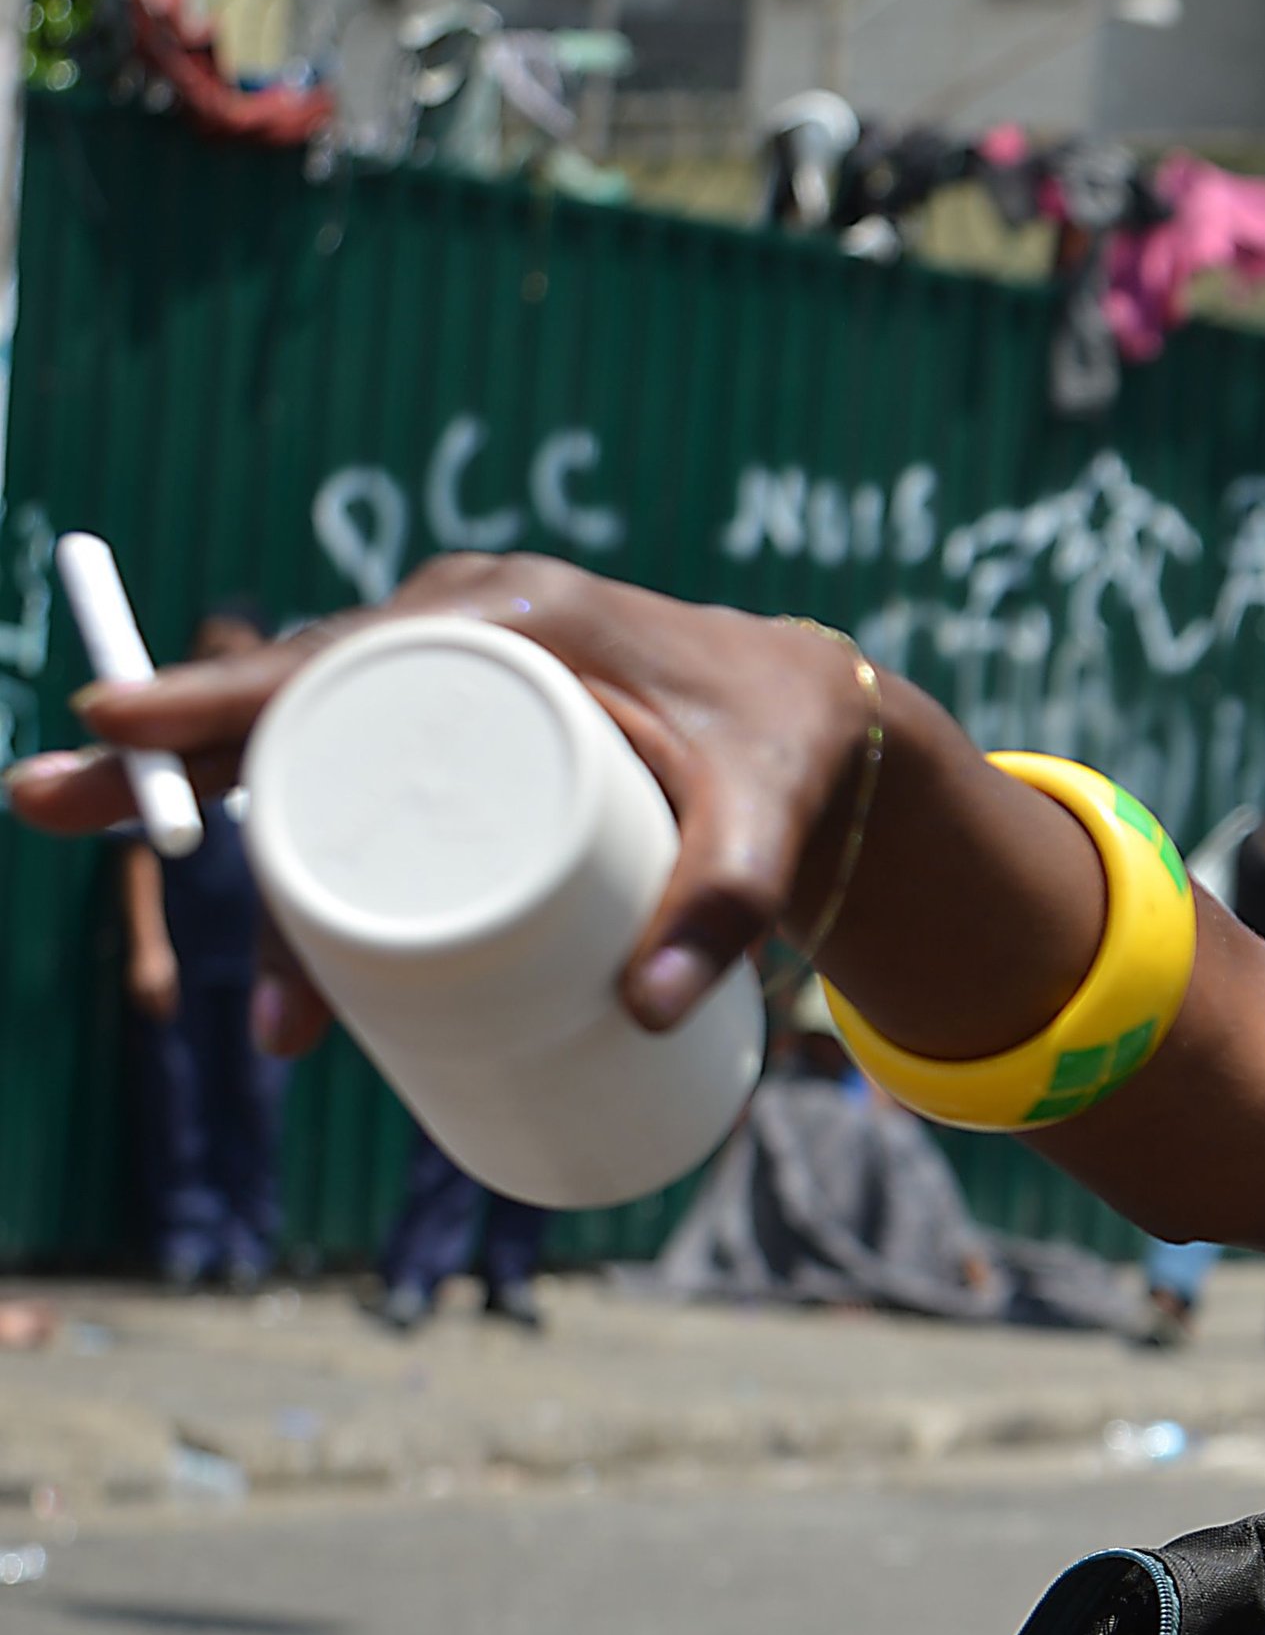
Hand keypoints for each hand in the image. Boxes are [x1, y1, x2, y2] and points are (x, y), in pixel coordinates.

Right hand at [7, 555, 874, 1052]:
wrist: (816, 726)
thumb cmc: (782, 757)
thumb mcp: (768, 824)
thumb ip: (727, 906)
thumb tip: (649, 1013)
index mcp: (520, 620)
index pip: (343, 655)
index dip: (222, 692)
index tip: (119, 719)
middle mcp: (466, 632)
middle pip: (288, 698)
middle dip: (166, 761)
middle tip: (43, 805)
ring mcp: (455, 678)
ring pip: (308, 749)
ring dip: (229, 834)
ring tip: (249, 996)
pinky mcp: (463, 727)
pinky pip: (353, 771)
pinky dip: (301, 844)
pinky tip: (289, 962)